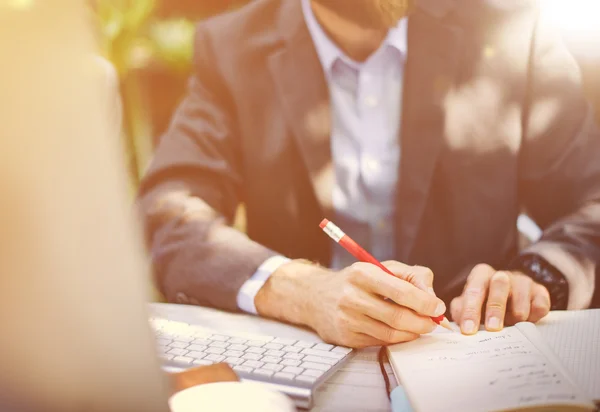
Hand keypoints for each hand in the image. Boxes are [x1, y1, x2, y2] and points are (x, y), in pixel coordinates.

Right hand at [255, 260, 446, 347]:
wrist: (316, 296)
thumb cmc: (356, 280)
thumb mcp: (382, 268)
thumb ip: (413, 276)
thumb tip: (434, 299)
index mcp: (363, 273)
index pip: (401, 291)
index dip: (425, 302)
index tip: (438, 308)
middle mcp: (352, 296)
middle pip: (398, 317)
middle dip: (422, 322)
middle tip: (433, 322)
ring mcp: (347, 319)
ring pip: (391, 334)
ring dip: (412, 333)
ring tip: (420, 327)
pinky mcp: (346, 337)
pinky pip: (380, 342)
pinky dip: (396, 339)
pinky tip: (401, 332)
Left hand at [450, 264, 550, 334]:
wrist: (512, 296)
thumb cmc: (485, 302)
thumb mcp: (470, 304)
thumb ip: (461, 310)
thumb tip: (458, 322)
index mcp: (481, 276)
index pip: (474, 290)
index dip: (470, 311)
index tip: (469, 330)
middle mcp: (501, 275)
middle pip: (499, 286)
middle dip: (495, 309)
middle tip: (493, 328)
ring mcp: (522, 282)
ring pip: (521, 296)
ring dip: (516, 313)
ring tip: (513, 324)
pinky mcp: (540, 292)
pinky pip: (540, 304)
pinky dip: (534, 315)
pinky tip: (529, 321)